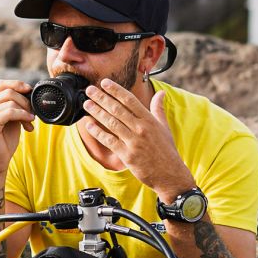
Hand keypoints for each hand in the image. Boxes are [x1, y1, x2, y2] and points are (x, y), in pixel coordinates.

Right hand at [0, 80, 33, 176]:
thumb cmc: (3, 142)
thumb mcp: (11, 120)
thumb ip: (15, 106)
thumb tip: (29, 95)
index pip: (0, 84)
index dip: (16, 84)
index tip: (29, 90)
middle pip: (8, 91)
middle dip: (24, 100)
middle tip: (32, 111)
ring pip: (10, 101)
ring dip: (25, 109)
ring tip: (30, 120)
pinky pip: (10, 112)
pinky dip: (23, 115)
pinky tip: (28, 122)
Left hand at [82, 79, 193, 198]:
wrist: (170, 174)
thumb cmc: (166, 151)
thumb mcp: (165, 127)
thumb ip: (158, 109)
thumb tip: (160, 93)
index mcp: (149, 120)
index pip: (130, 100)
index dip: (116, 90)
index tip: (104, 83)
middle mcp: (141, 128)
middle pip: (117, 109)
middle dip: (101, 98)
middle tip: (89, 90)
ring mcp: (134, 142)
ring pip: (111, 123)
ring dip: (97, 112)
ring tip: (86, 104)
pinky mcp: (127, 155)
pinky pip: (109, 141)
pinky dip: (97, 132)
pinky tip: (88, 125)